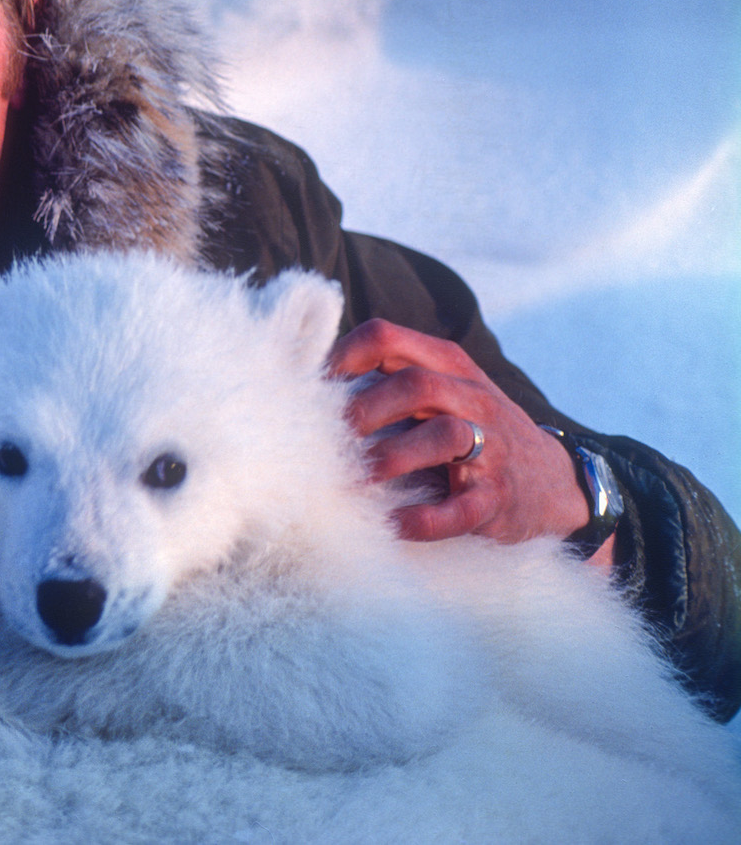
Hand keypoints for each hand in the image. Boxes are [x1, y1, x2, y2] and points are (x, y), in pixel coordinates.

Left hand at [327, 320, 609, 565]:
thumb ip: (389, 376)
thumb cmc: (474, 430)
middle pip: (414, 385)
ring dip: (390, 457)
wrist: (555, 485)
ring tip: (353, 479)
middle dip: (364, 410)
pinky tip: (393, 524)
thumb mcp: (444, 389)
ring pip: (444, 436)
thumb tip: (306, 381)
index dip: (342, 355)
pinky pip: (459, 508)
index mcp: (447, 366)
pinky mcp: (497, 500)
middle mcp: (472, 399)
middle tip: (328, 439)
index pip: (387, 337)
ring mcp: (491, 448)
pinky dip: (422, 519)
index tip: (311, 385)